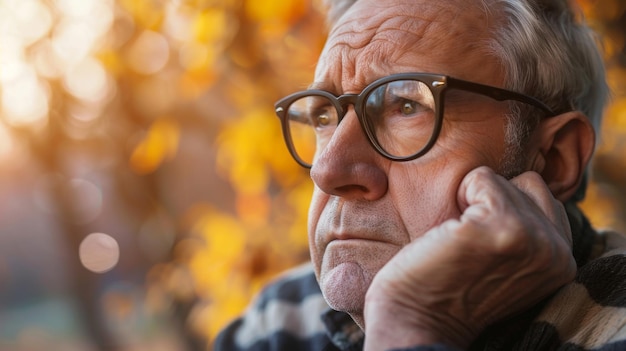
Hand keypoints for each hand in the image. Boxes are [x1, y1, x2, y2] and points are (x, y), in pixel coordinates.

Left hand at [363, 166, 575, 349]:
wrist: (417, 319)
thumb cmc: (450, 286)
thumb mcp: (509, 262)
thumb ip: (530, 232)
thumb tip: (525, 182)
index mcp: (563, 262)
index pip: (543, 198)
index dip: (503, 212)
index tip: (483, 247)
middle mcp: (557, 252)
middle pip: (528, 184)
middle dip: (491, 202)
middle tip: (470, 241)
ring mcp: (532, 239)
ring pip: (504, 180)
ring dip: (473, 202)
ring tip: (462, 241)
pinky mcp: (502, 227)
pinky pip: (482, 178)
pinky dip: (460, 195)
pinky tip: (452, 233)